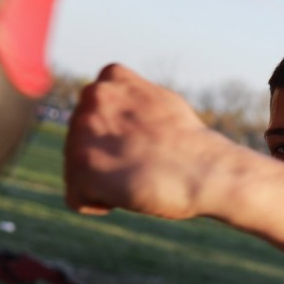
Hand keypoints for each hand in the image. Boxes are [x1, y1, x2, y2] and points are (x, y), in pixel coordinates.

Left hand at [64, 64, 228, 219]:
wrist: (206, 170)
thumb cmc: (190, 143)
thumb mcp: (159, 101)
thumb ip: (128, 99)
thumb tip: (110, 100)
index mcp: (108, 79)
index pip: (92, 117)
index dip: (116, 138)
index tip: (145, 144)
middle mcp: (90, 98)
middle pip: (80, 144)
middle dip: (107, 159)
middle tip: (143, 163)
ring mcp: (82, 132)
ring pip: (77, 170)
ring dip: (104, 181)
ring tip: (137, 175)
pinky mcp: (81, 168)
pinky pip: (77, 198)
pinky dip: (100, 204)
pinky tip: (128, 194)